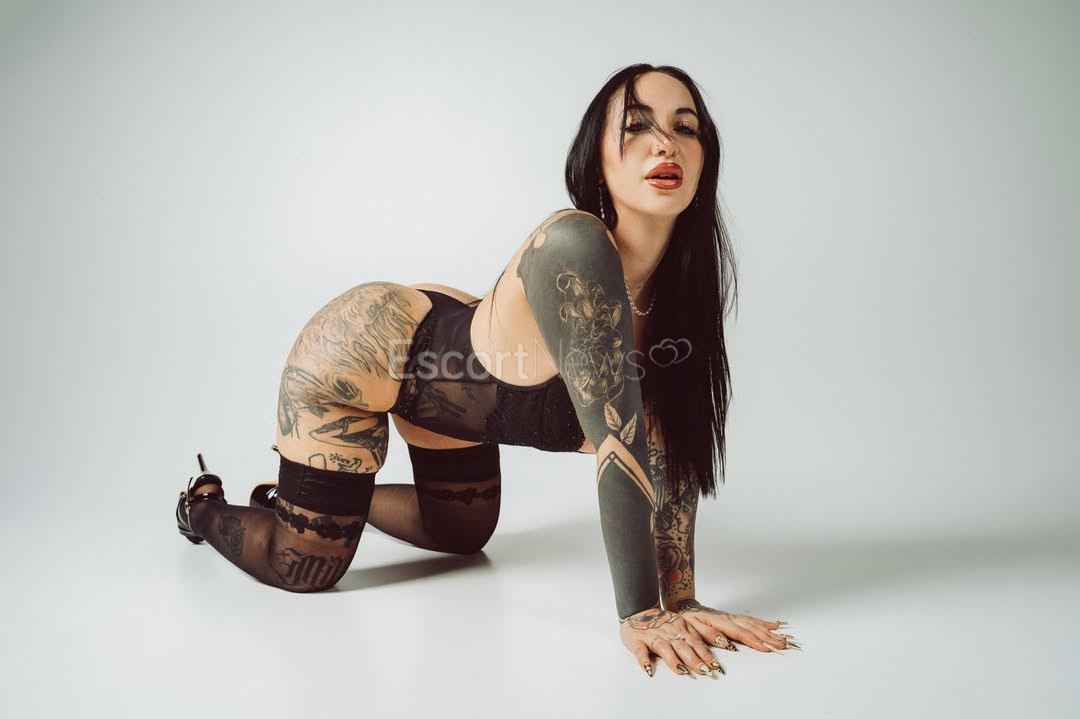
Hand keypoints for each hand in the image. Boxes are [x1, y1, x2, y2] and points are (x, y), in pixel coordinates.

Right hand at [619, 606, 724, 676]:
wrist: (637, 610)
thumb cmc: (661, 623)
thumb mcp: (681, 625)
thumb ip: (694, 637)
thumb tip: (712, 650)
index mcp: (680, 629)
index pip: (695, 644)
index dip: (706, 655)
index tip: (716, 666)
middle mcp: (668, 632)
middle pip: (682, 647)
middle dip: (694, 659)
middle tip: (704, 671)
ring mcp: (652, 636)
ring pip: (664, 648)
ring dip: (673, 660)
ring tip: (681, 671)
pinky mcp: (637, 641)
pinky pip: (640, 651)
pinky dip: (644, 660)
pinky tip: (648, 669)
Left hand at [675, 599, 798, 652]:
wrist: (684, 607)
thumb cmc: (688, 620)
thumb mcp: (693, 628)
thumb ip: (709, 635)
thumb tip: (725, 643)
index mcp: (720, 622)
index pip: (740, 633)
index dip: (754, 641)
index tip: (767, 647)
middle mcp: (729, 619)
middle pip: (752, 629)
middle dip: (768, 638)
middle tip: (782, 645)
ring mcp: (733, 617)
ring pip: (755, 624)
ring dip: (770, 632)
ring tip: (783, 638)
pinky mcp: (734, 617)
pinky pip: (752, 620)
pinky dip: (764, 623)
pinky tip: (774, 625)